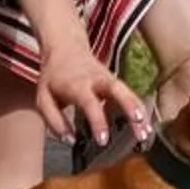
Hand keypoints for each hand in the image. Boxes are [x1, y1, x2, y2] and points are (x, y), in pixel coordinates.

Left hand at [36, 41, 150, 151]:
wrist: (65, 47)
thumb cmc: (54, 77)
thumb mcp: (43, 98)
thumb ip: (54, 121)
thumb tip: (70, 140)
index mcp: (77, 84)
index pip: (90, 103)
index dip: (97, 121)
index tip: (103, 141)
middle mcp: (96, 79)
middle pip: (117, 90)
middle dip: (129, 107)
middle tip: (138, 126)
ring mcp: (109, 78)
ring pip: (127, 91)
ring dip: (139, 110)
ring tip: (146, 132)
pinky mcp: (116, 81)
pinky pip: (130, 94)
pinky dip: (139, 109)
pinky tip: (145, 125)